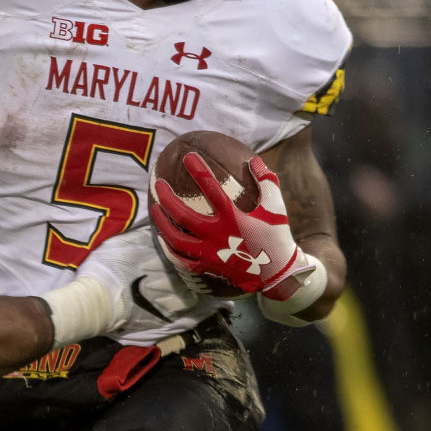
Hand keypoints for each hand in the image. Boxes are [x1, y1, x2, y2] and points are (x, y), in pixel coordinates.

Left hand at [151, 153, 307, 296]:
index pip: (212, 189)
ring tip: (154, 207)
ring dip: (162, 222)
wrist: (276, 273)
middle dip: (168, 198)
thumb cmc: (276, 236)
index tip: (188, 157)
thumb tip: (254, 159)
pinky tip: (161, 237)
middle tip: (159, 184)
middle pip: (184, 216)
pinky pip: (180, 259)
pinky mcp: (205, 266)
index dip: (199, 171)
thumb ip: (266, 181)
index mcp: (233, 218)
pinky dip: (168, 249)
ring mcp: (209, 253)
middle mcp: (217, 236)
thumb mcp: (275, 207)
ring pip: (176, 239)